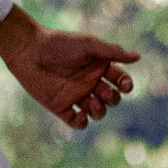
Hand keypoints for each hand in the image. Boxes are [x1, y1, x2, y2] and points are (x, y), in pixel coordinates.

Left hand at [0, 7, 138, 129]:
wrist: (29, 51)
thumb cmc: (59, 44)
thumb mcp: (88, 45)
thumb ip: (112, 52)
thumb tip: (138, 57)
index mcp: (98, 67)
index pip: (120, 80)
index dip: (126, 85)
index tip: (124, 85)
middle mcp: (90, 82)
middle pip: (111, 99)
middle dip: (112, 99)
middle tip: (102, 93)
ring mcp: (76, 96)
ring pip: (97, 112)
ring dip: (100, 112)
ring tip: (92, 104)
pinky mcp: (61, 107)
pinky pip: (76, 122)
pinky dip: (82, 123)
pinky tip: (81, 116)